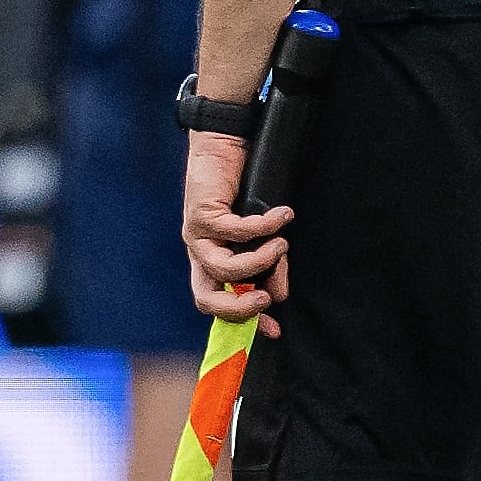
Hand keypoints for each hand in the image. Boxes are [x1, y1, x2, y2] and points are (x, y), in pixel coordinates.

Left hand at [182, 130, 292, 331]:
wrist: (224, 150)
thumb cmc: (244, 194)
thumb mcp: (260, 239)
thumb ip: (266, 267)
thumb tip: (278, 295)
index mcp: (211, 263)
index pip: (219, 304)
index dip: (245, 321)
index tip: (274, 331)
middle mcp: (200, 253)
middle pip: (204, 297)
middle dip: (238, 306)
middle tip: (267, 299)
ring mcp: (196, 236)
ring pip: (223, 268)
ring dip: (259, 261)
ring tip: (282, 244)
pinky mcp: (201, 215)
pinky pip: (236, 231)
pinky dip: (265, 227)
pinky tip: (283, 216)